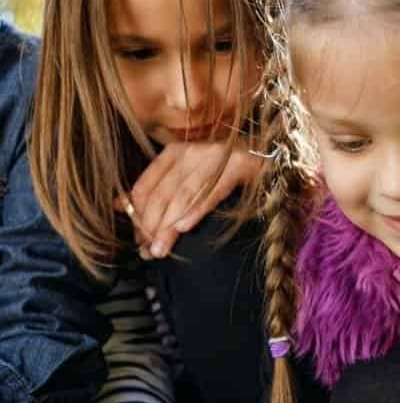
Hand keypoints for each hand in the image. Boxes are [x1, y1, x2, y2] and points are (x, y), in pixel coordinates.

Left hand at [116, 140, 260, 258]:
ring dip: (168, 226)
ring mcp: (217, 157)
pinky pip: (211, 191)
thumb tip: (121, 204)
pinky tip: (183, 228)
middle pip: (162, 193)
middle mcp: (193, 151)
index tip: (136, 239)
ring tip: (160, 250)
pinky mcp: (240, 165)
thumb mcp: (190, 176)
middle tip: (147, 251)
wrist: (275, 156)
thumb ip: (160, 188)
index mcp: (176, 152)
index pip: (146, 184)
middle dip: (150, 225)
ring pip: (183, 195)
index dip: (137, 214)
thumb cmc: (230, 172)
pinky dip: (195, 209)